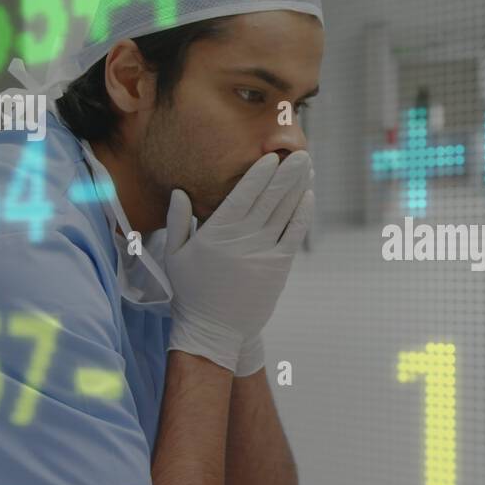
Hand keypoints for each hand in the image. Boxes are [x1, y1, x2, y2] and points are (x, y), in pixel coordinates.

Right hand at [164, 151, 313, 371]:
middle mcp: (245, 238)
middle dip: (288, 174)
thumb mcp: (175, 255)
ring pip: (286, 212)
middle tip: (302, 153)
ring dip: (299, 188)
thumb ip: (178, 221)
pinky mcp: (279, 267)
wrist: (214, 330)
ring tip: (308, 169)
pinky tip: (309, 197)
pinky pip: (294, 234)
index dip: (260, 174)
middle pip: (271, 198)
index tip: (272, 157)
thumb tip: (180, 191)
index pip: (244, 194)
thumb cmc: (192, 293)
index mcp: (218, 232)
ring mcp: (264, 252)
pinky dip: (302, 214)